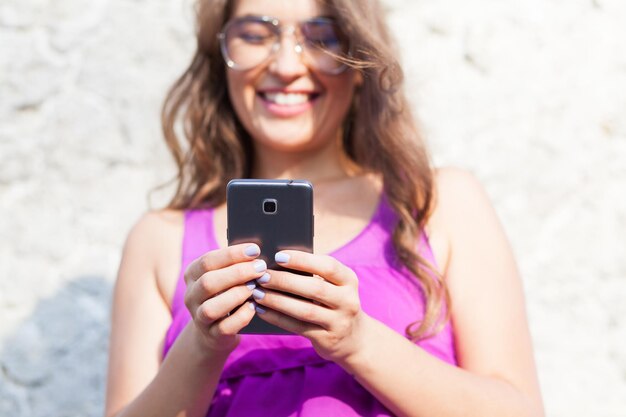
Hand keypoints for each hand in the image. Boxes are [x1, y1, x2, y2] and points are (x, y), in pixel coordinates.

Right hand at [183, 243, 265, 354]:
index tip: (255, 249)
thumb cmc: (226, 293)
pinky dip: (241, 316)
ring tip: (255, 287)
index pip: (207, 261)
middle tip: (260, 267)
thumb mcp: (225, 276)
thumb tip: (258, 252)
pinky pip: (224, 328)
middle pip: (208, 282)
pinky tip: (254, 307)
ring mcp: (199, 318)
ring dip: (236, 295)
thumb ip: (235, 264)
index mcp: (192, 275)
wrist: (216, 330)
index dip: (232, 254)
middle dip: (237, 273)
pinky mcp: (212, 336)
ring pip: (211, 308)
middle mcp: (191, 296)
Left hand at [251, 250, 367, 364]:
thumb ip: (315, 274)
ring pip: (305, 310)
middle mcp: (348, 301)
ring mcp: (339, 322)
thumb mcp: (334, 286)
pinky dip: (278, 318)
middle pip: (314, 288)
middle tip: (262, 276)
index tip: (278, 256)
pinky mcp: (327, 340)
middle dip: (285, 281)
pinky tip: (262, 310)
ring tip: (257, 293)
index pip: (327, 266)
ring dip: (277, 300)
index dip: (302, 260)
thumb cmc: (334, 302)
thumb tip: (277, 262)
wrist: (353, 338)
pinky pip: (298, 327)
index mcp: (349, 280)